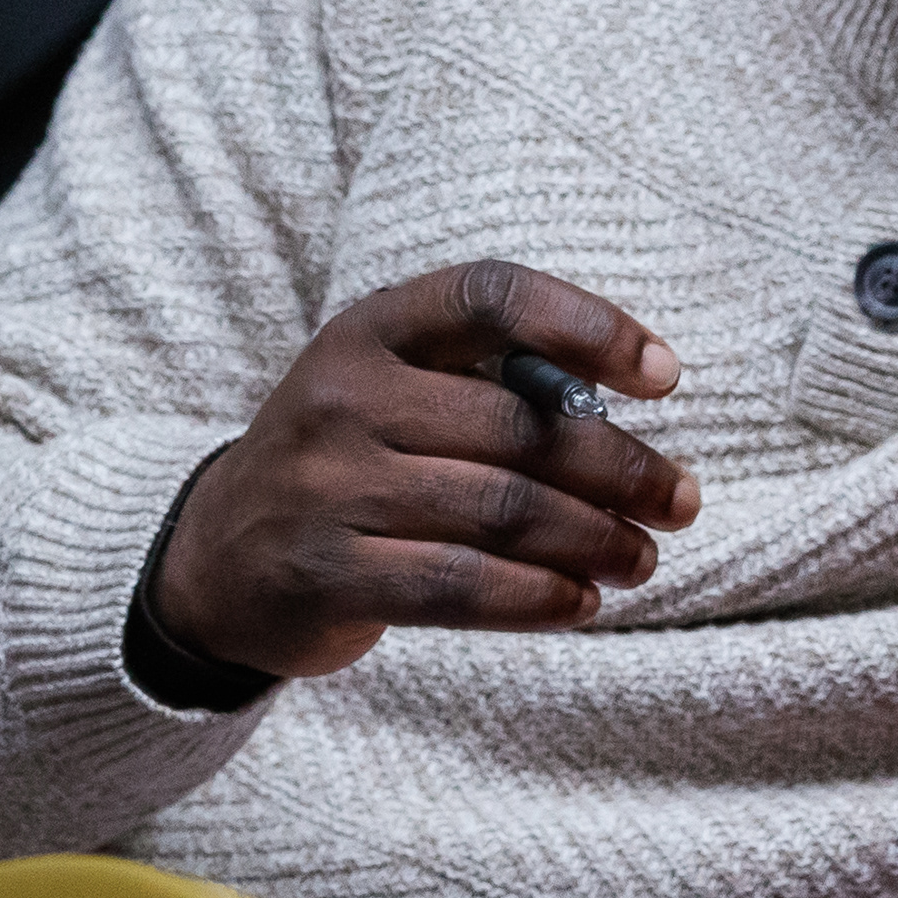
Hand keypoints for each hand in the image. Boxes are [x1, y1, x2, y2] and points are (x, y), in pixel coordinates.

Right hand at [152, 260, 693, 680]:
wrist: (216, 558)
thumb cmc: (352, 459)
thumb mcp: (395, 388)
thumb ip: (491, 383)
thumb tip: (631, 414)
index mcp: (371, 329)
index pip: (491, 296)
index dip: (588, 326)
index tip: (665, 376)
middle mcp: (343, 398)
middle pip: (519, 426)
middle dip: (622, 468)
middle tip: (681, 500)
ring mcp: (327, 488)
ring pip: (502, 511)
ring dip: (595, 539)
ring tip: (643, 557)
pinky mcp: (326, 574)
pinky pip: (460, 586)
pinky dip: (539, 597)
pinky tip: (584, 600)